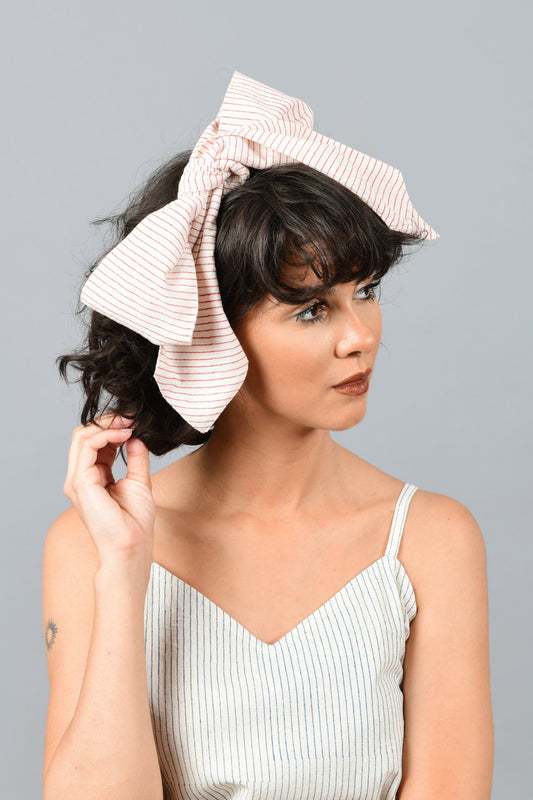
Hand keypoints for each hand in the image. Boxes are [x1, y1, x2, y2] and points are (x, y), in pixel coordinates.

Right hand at [63, 413, 155, 566]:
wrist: (131, 547)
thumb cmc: (135, 523)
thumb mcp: (139, 482)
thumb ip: (136, 458)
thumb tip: (136, 437)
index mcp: (92, 477)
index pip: (94, 442)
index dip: (113, 427)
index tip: (135, 421)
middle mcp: (80, 477)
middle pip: (84, 435)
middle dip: (108, 421)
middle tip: (131, 417)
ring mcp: (77, 480)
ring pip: (82, 436)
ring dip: (107, 424)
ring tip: (129, 424)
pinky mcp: (80, 482)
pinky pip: (87, 446)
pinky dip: (106, 434)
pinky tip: (124, 435)